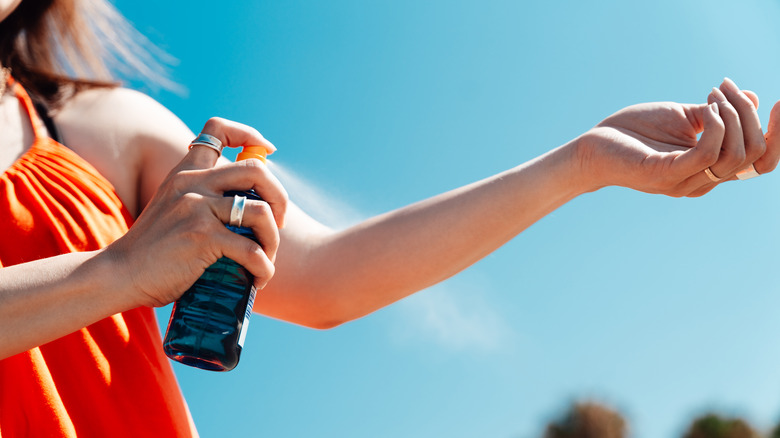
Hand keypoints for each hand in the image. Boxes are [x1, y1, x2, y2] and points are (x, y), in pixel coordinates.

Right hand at [105, 117, 288, 307]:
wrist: (120, 275)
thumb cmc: (154, 251)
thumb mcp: (173, 209)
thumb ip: (201, 199)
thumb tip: (248, 207)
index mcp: (185, 172)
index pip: (217, 129)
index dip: (249, 135)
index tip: (269, 150)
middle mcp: (192, 182)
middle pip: (257, 171)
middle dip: (279, 198)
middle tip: (278, 222)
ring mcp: (197, 208)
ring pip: (261, 212)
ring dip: (273, 240)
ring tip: (266, 259)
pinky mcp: (201, 236)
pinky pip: (251, 250)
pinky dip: (263, 267)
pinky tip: (259, 278)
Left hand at [579, 78, 779, 196]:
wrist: (595, 145)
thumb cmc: (637, 131)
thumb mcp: (684, 117)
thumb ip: (719, 112)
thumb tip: (754, 96)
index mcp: (711, 169)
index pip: (762, 162)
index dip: (779, 135)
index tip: (778, 102)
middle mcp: (702, 182)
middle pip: (753, 154)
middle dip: (749, 115)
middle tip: (725, 87)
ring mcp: (684, 182)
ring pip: (734, 155)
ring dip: (731, 116)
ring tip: (711, 95)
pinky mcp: (665, 174)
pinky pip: (706, 154)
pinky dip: (714, 127)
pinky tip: (703, 108)